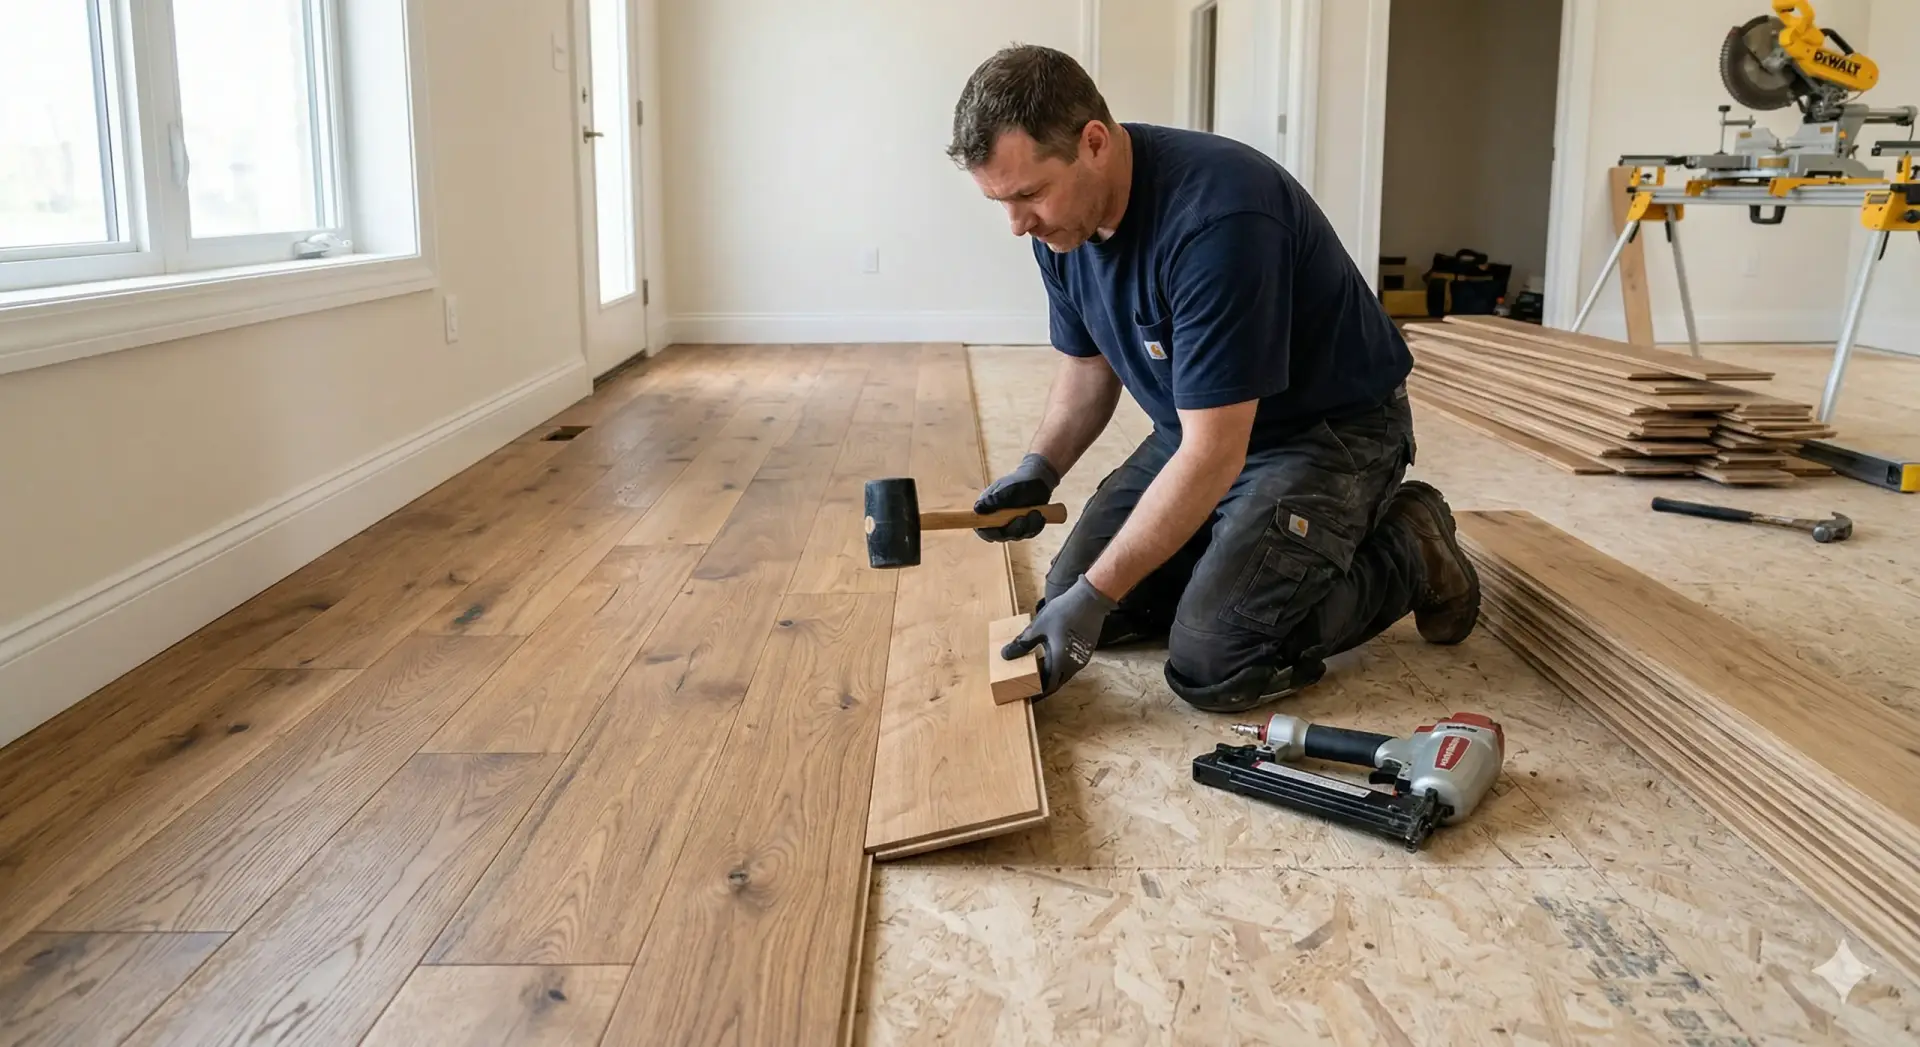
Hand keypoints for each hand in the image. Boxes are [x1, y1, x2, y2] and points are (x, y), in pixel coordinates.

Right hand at [974, 452, 1060, 541]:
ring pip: (1017, 536)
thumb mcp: (1007, 489)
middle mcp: (998, 520)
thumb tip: (977, 509)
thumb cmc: (1019, 481)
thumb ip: (994, 500)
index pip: (982, 528)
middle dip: (1013, 530)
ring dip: (1027, 527)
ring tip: (1035, 513)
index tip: (998, 530)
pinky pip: (1029, 533)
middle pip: (1001, 536)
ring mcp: (1012, 524)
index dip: (988, 533)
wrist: (1038, 479)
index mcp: (988, 510)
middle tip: (1023, 518)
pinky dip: (1036, 527)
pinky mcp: (1025, 526)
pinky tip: (1041, 517)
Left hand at [1002, 575, 1118, 695]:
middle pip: (1057, 682)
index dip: (1036, 693)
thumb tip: (1005, 655)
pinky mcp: (1086, 650)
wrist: (1091, 599)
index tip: (1026, 695)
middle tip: (1029, 685)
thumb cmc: (1063, 612)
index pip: (1048, 686)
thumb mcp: (1038, 627)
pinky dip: (1059, 666)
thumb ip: (1022, 643)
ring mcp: (1082, 658)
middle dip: (1043, 686)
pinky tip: (1050, 657)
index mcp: (1061, 662)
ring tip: (1036, 671)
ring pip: (1065, 673)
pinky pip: (1071, 664)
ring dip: (1051, 675)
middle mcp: (1074, 664)